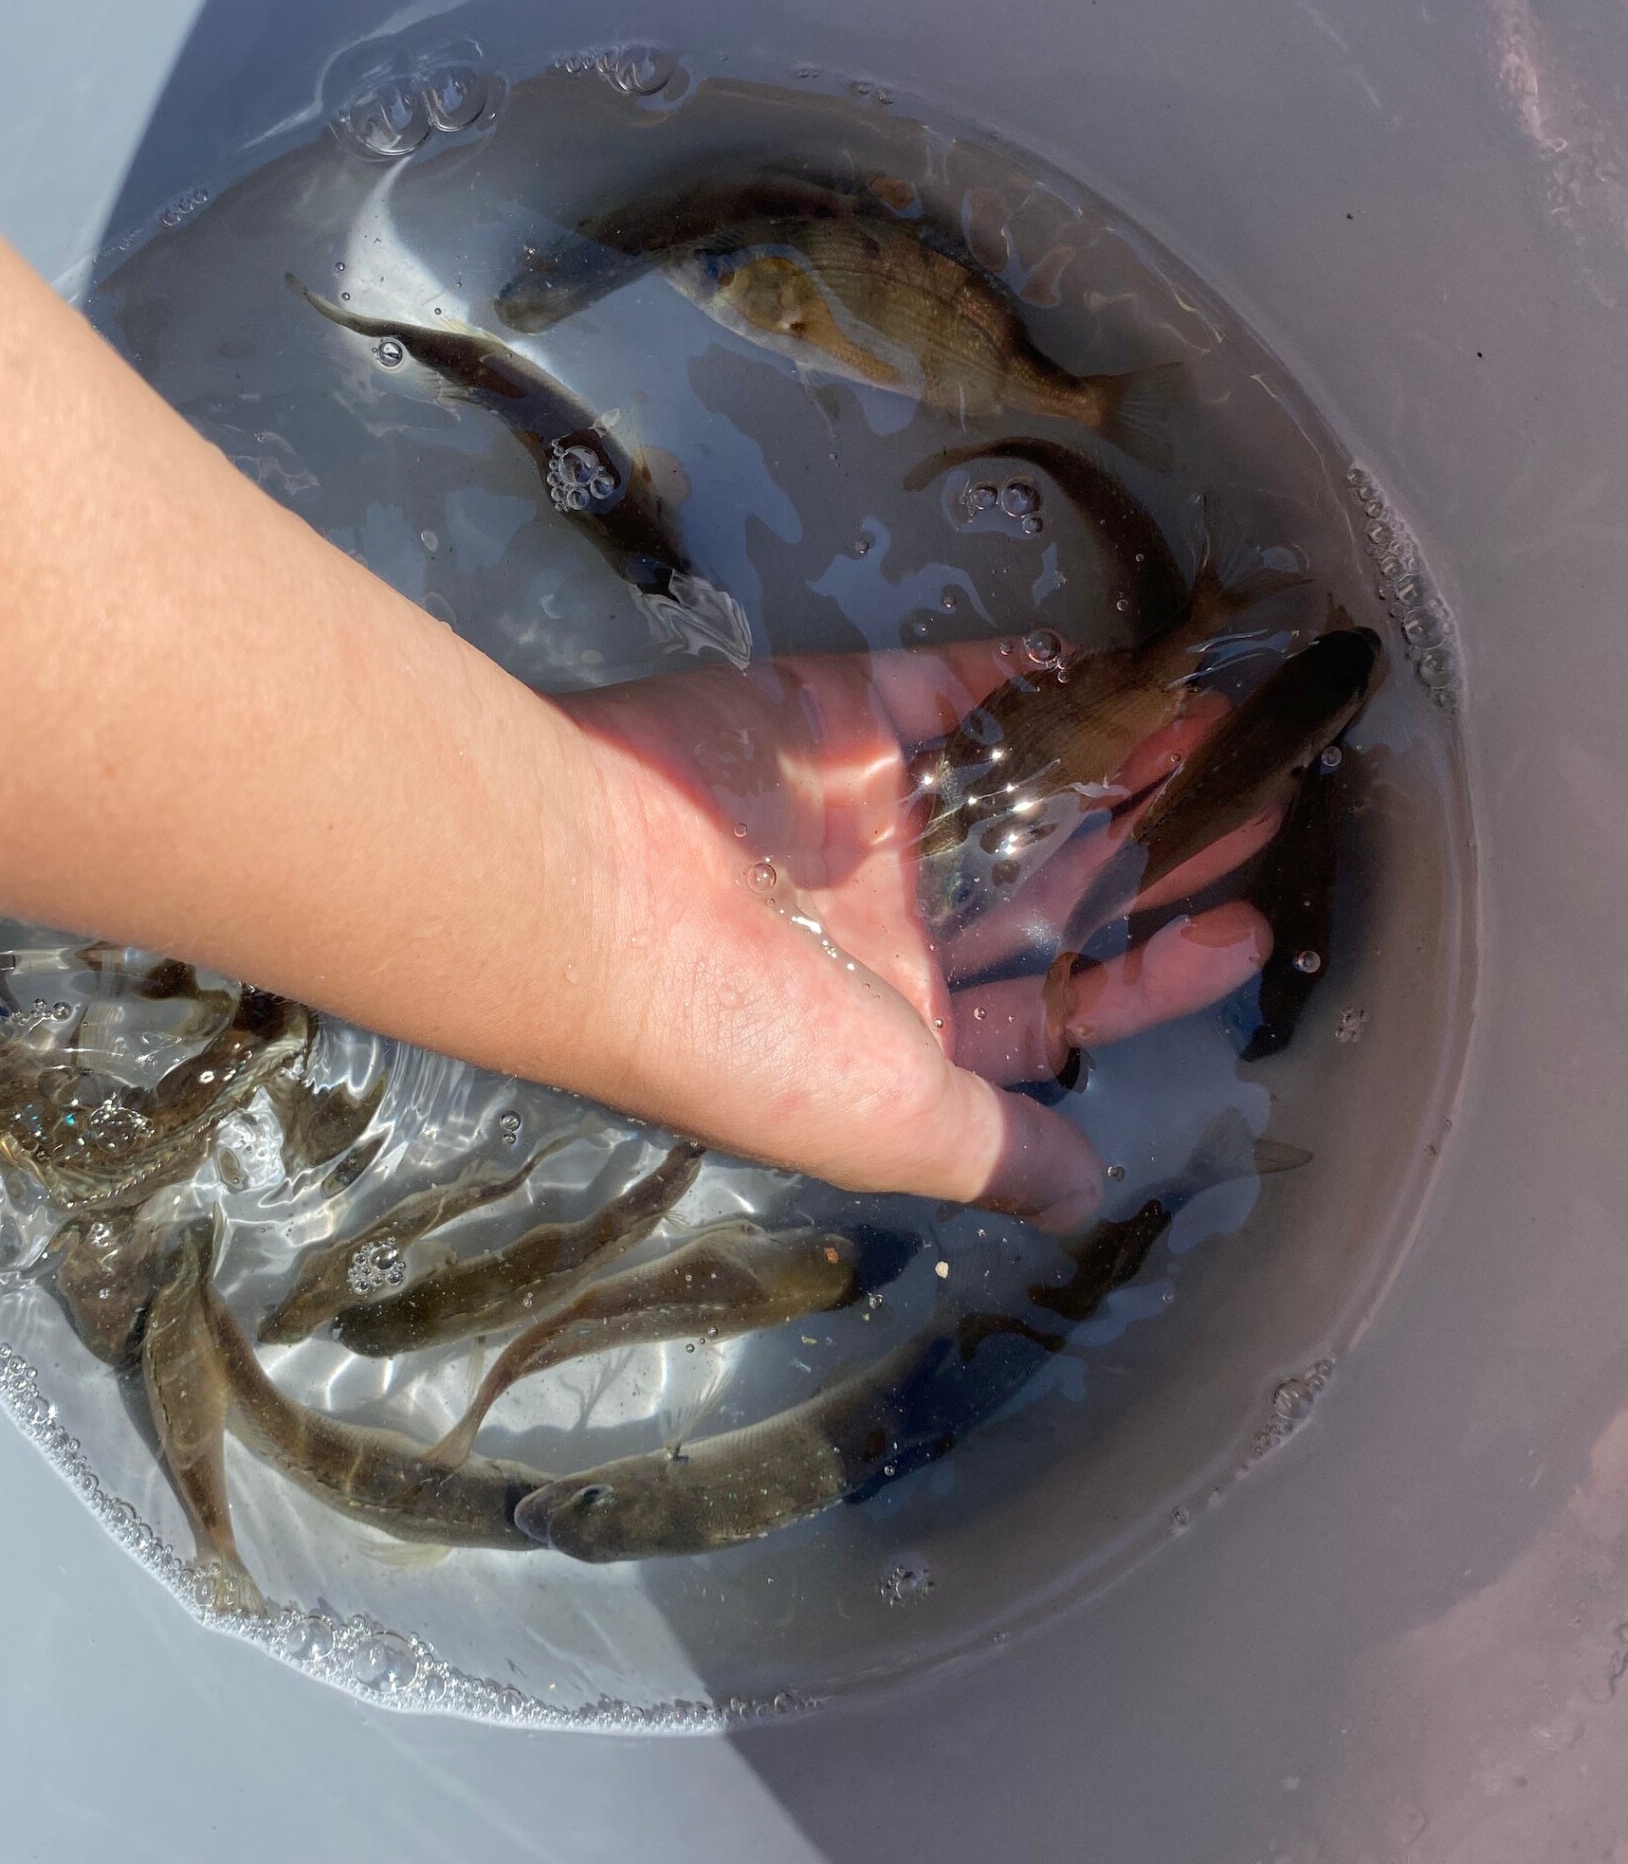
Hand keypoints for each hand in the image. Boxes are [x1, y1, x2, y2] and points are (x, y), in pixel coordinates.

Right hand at [563, 646, 1275, 1224]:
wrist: (603, 893)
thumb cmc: (752, 1036)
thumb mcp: (893, 1126)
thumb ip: (1001, 1151)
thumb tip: (1087, 1195)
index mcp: (900, 1028)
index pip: (1052, 1007)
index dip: (1150, 976)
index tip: (1244, 932)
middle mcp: (890, 923)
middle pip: (1051, 889)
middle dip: (1153, 859)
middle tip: (1261, 809)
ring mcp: (866, 815)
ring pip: (1020, 786)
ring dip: (1116, 762)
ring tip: (1219, 731)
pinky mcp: (841, 715)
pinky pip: (955, 691)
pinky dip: (1029, 678)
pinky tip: (1116, 668)